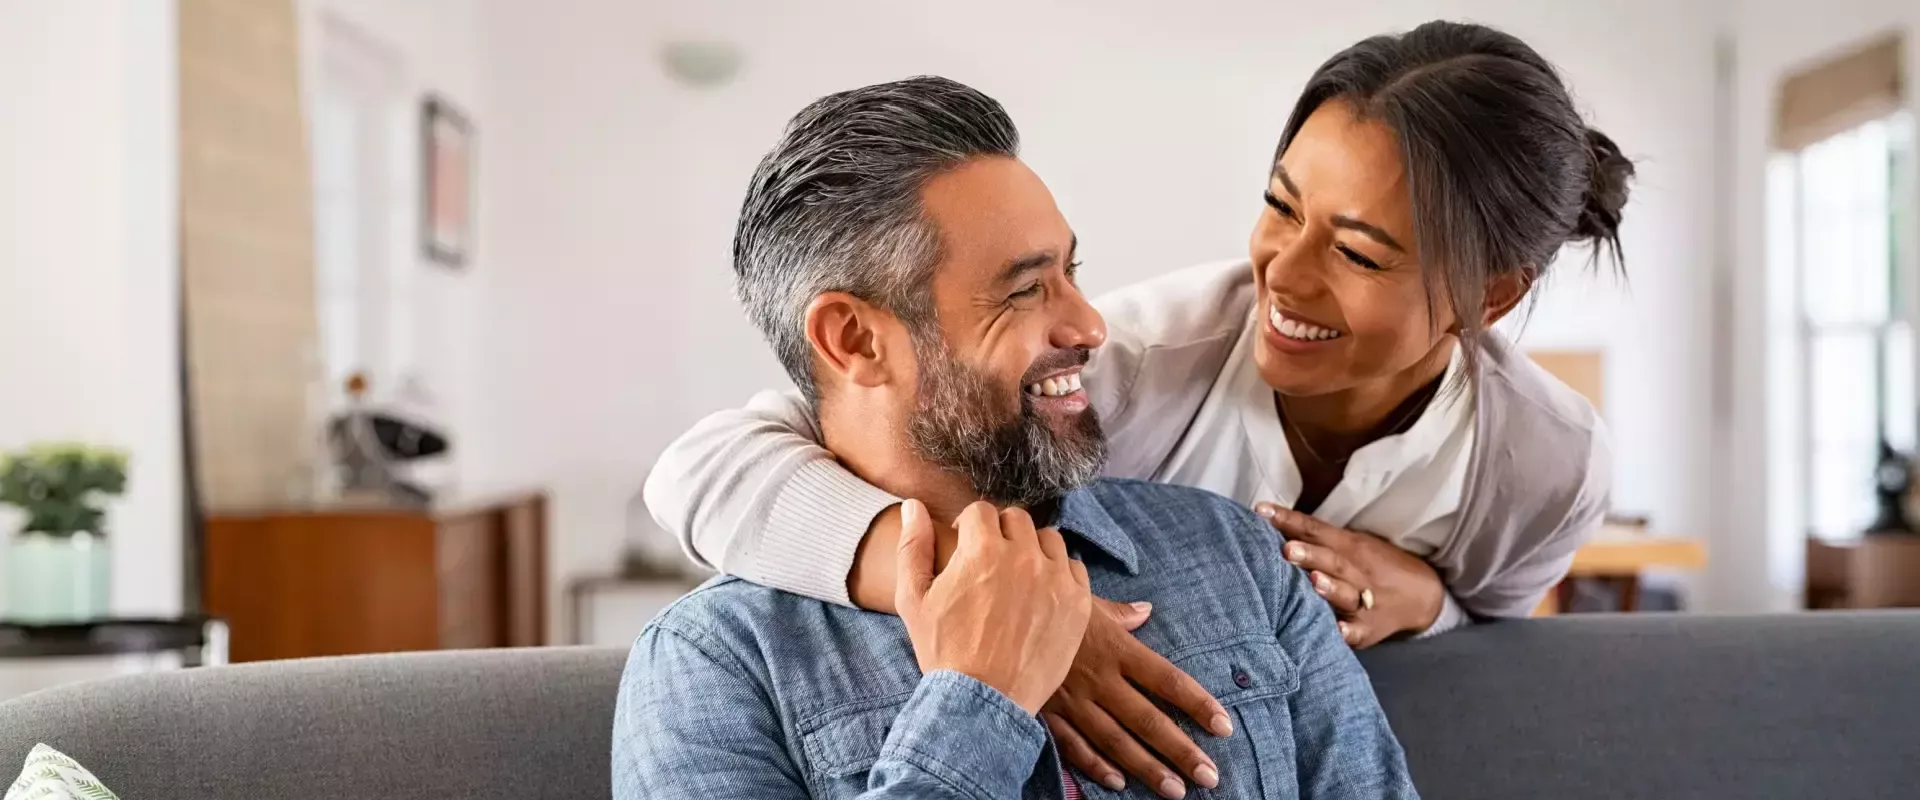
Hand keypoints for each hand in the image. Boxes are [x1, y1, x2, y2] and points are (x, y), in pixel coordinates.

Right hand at [896, 499, 1092, 713]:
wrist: (983, 700)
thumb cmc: (944, 651)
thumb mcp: (913, 598)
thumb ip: (913, 546)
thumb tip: (913, 506)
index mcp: (981, 549)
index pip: (981, 511)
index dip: (968, 527)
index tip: (965, 546)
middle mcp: (1023, 556)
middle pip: (1016, 520)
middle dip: (1000, 534)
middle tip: (991, 563)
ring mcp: (1055, 579)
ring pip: (1049, 539)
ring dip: (1032, 549)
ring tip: (1018, 577)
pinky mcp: (1078, 603)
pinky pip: (1073, 568)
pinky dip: (1058, 574)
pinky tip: (1041, 595)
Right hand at [1042, 598, 1230, 798]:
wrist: (995, 611)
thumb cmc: (1045, 603)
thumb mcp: (1086, 601)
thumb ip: (1120, 614)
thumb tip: (1146, 611)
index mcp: (1116, 648)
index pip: (1167, 680)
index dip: (1198, 704)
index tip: (1223, 726)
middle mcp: (1100, 678)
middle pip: (1148, 720)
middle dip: (1181, 751)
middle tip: (1210, 776)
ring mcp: (1072, 699)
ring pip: (1116, 740)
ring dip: (1147, 768)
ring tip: (1176, 790)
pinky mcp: (1046, 712)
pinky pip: (1073, 745)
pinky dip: (1096, 766)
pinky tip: (1119, 782)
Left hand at [1256, 504, 1444, 648]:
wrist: (1421, 594)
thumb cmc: (1372, 565)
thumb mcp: (1350, 545)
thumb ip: (1315, 537)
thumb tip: (1269, 522)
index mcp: (1349, 547)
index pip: (1316, 530)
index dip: (1289, 520)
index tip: (1261, 512)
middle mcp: (1357, 571)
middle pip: (1332, 560)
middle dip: (1309, 555)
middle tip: (1286, 549)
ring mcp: (1365, 601)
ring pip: (1347, 593)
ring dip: (1330, 588)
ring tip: (1313, 582)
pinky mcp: (1369, 629)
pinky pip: (1358, 630)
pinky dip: (1348, 631)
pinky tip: (1337, 631)